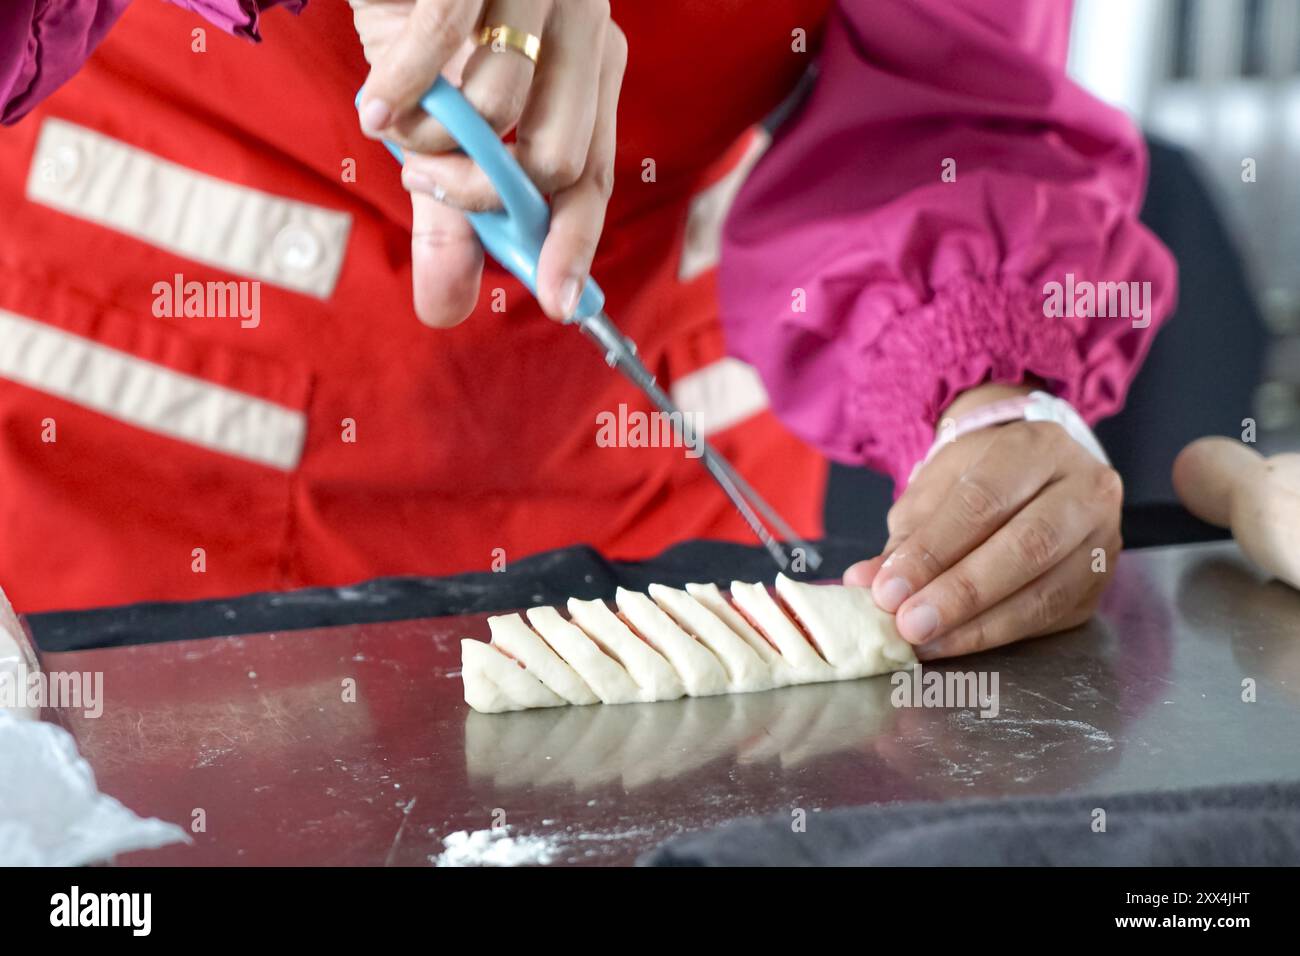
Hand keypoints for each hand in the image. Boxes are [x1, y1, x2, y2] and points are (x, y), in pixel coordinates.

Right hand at [351, 0, 626, 325]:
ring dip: (427, 141)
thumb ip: (451, 219)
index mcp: (589, 70)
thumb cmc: (420, 25)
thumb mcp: (442, 133)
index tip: (560, 303)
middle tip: (423, 181)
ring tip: (394, 118)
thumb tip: (445, 311)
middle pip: (557, 162)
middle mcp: (583, 26)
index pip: (594, 176)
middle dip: (479, 198)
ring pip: (497, 113)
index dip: (575, 243)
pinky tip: (373, 108)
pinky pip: (441, 47)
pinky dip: (398, 91)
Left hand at [844, 386, 1122, 659]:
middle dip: (960, 593)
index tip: (888, 588)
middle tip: (909, 623)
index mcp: (1037, 448)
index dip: (933, 550)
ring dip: (978, 626)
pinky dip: (997, 635)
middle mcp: (1084, 489)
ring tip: (925, 642)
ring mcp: (1102, 539)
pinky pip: (1050, 618)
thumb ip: (906, 536)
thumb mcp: (936, 490)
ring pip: (1045, 592)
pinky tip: (955, 643)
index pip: (984, 501)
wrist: (1033, 476)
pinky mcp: (1098, 585)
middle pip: (1026, 546)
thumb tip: (864, 582)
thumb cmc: (980, 478)